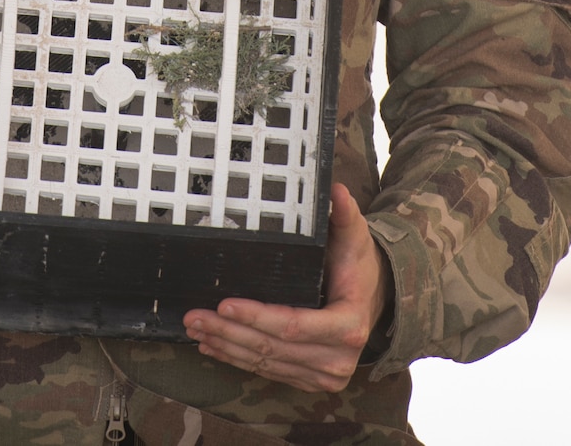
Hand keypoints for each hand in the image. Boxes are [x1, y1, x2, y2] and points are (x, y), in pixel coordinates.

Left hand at [183, 183, 387, 392]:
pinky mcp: (309, 379)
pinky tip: (214, 346)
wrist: (376, 300)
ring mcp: (323, 375)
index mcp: (348, 325)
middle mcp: (337, 359)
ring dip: (227, 346)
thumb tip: (335, 190)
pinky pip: (268, 371)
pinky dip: (238, 359)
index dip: (256, 316)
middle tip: (195, 317)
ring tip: (196, 329)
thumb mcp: (355, 239)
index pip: (293, 325)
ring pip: (265, 363)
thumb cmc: (359, 267)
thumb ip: (345, 215)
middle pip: (272, 347)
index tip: (224, 303)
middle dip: (229, 332)